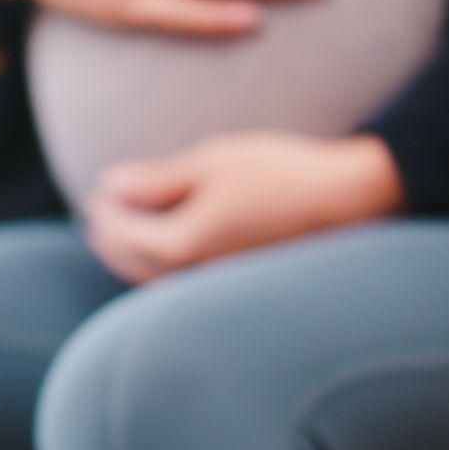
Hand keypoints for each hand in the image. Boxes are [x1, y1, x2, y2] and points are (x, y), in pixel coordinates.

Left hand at [85, 133, 404, 283]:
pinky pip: (187, 285)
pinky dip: (165, 271)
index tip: (97, 190)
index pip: (124, 233)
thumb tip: (109, 185)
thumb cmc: (283, 173)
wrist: (352, 200)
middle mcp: (198, 276)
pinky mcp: (242, 287)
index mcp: (184, 244)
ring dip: (134, 259)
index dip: (106, 210)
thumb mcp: (213, 162)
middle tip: (97, 217)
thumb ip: (157, 179)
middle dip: (112, 240)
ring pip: (160, 282)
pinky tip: (171, 256)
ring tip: (122, 238)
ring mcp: (221, 286)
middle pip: (136, 263)